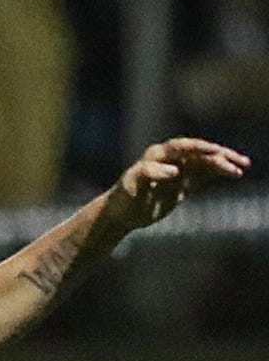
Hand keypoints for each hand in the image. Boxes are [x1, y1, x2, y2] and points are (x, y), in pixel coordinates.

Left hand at [106, 138, 248, 230]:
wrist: (120, 213)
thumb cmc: (123, 197)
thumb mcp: (133, 185)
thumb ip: (150, 173)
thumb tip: (175, 170)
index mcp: (158, 155)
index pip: (184, 147)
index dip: (201, 148)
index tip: (216, 152)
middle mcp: (171, 159)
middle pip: (200, 153)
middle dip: (219, 155)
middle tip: (238, 162)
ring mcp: (179, 170)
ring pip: (206, 163)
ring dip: (223, 164)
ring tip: (241, 169)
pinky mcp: (183, 182)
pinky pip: (204, 174)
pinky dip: (218, 173)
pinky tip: (234, 174)